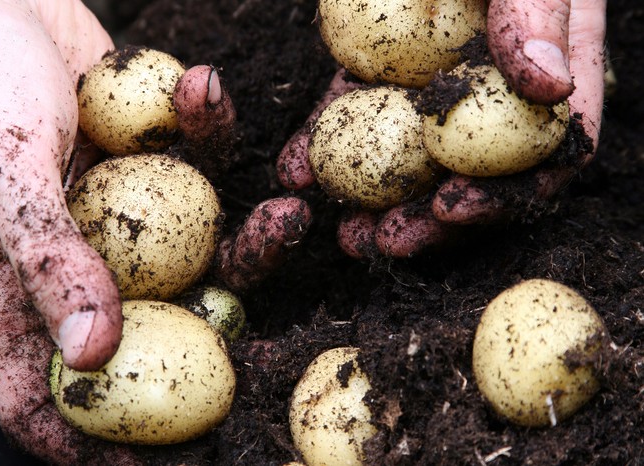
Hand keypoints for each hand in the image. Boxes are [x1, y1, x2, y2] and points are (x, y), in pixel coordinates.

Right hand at [0, 0, 242, 462]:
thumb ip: (46, 257)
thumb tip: (92, 353)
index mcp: (12, 281)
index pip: (40, 387)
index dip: (86, 438)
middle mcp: (74, 258)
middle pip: (148, 326)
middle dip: (211, 334)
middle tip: (266, 342)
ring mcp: (121, 211)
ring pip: (197, 249)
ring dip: (250, 234)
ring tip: (288, 214)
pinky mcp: (153, 160)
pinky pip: (198, 163)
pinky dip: (209, 128)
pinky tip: (206, 90)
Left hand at [277, 0, 606, 257]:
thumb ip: (535, 10)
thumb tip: (555, 85)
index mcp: (550, 67)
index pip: (549, 153)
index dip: (506, 197)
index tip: (452, 208)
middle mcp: (493, 90)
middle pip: (474, 175)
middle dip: (429, 220)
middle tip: (383, 243)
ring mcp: (433, 86)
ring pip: (411, 159)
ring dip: (376, 201)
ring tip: (343, 234)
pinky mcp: (379, 71)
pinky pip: (354, 115)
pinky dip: (326, 144)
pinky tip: (296, 170)